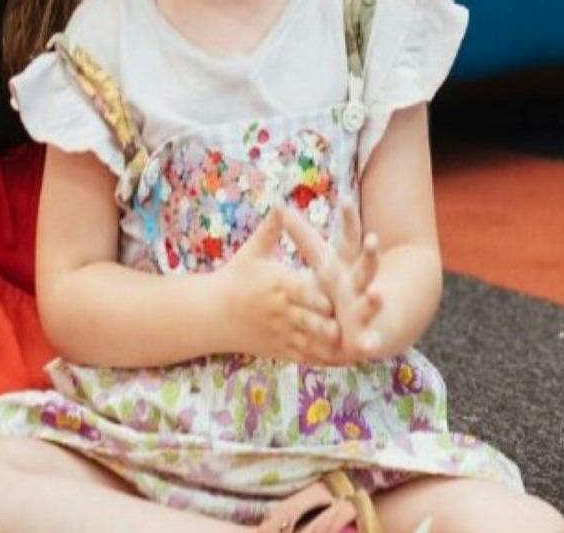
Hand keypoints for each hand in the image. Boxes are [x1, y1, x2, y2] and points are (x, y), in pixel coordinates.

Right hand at [216, 209, 344, 363]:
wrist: (212, 313)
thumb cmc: (236, 277)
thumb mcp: (253, 252)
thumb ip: (271, 230)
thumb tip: (280, 202)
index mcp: (277, 286)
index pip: (298, 293)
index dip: (314, 298)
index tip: (331, 300)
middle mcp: (281, 312)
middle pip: (306, 321)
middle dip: (325, 326)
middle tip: (347, 328)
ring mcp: (282, 334)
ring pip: (309, 344)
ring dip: (330, 348)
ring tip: (351, 349)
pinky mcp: (281, 350)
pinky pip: (305, 358)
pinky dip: (324, 361)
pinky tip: (344, 361)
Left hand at [282, 205, 385, 362]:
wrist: (366, 323)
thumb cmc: (338, 288)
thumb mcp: (322, 260)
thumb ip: (303, 236)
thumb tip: (280, 206)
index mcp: (348, 265)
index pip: (350, 238)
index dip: (349, 220)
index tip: (346, 200)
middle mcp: (361, 284)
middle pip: (367, 266)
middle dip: (370, 253)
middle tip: (373, 239)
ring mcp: (366, 309)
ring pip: (371, 302)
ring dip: (375, 299)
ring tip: (377, 293)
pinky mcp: (366, 336)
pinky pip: (368, 340)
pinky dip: (369, 343)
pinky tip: (369, 347)